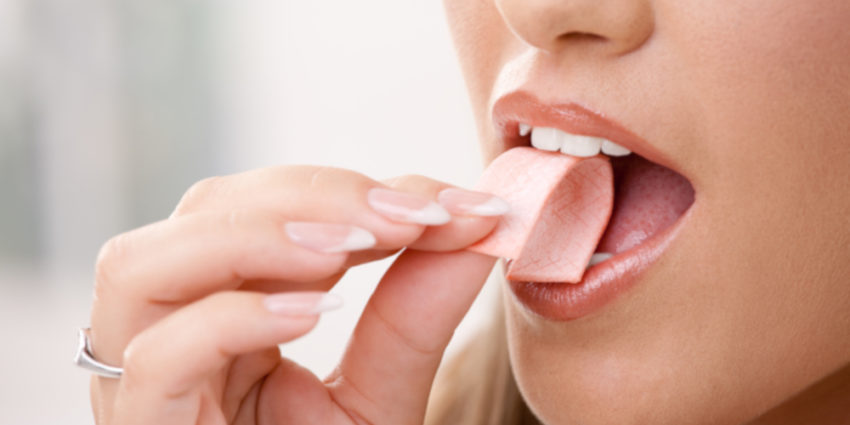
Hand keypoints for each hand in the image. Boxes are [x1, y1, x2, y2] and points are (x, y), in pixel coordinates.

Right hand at [87, 165, 501, 424]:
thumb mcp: (381, 393)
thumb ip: (417, 312)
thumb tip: (479, 221)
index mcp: (221, 309)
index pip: (262, 208)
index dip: (350, 188)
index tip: (450, 202)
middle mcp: (167, 332)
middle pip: (203, 212)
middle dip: (314, 197)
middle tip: (412, 215)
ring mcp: (144, 384)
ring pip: (144, 265)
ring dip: (261, 235)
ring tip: (356, 246)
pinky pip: (156, 360)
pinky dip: (234, 319)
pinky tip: (314, 313)